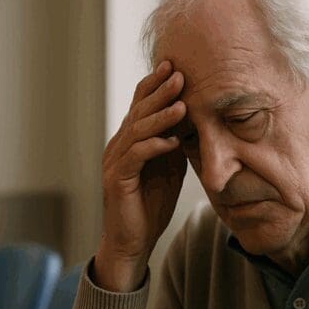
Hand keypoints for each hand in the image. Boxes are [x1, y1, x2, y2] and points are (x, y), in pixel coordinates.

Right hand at [95, 61, 187, 291]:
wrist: (132, 242)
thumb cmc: (150, 206)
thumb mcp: (169, 169)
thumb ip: (174, 144)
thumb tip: (194, 120)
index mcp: (128, 141)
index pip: (139, 105)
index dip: (154, 85)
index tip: (175, 67)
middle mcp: (117, 146)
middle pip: (138, 111)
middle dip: (160, 92)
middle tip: (180, 74)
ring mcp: (115, 162)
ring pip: (137, 130)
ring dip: (160, 116)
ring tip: (182, 105)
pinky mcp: (117, 180)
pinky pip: (136, 156)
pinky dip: (154, 146)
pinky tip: (172, 142)